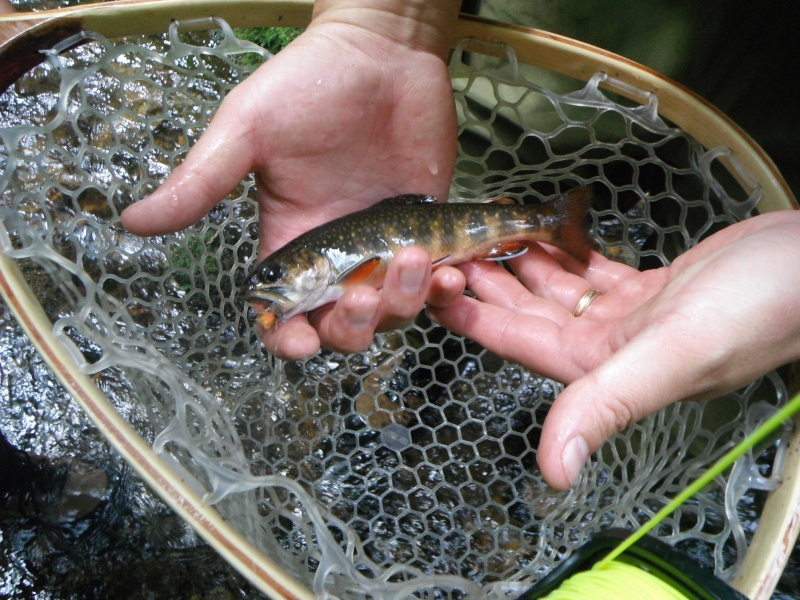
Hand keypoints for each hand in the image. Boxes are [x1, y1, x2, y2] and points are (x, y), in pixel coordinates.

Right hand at [121, 0, 459, 358]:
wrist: (383, 50)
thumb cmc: (310, 82)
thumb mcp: (246, 130)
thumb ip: (201, 182)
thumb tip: (132, 221)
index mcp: (289, 240)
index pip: (282, 313)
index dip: (289, 338)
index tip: (302, 341)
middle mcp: (336, 254)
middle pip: (342, 325)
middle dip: (353, 326)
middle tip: (366, 291)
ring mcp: (383, 245)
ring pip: (395, 310)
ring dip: (405, 302)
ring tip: (416, 258)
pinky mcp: (428, 229)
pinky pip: (438, 281)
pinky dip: (445, 289)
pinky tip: (452, 271)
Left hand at [428, 210, 799, 489]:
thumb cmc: (762, 306)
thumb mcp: (676, 352)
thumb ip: (608, 404)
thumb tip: (554, 472)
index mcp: (603, 365)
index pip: (516, 341)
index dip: (470, 316)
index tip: (432, 284)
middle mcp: (611, 346)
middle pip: (527, 314)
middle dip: (485, 284)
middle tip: (449, 247)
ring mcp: (632, 318)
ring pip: (557, 292)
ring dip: (520, 266)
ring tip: (485, 233)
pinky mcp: (653, 291)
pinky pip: (593, 274)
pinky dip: (566, 257)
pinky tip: (544, 237)